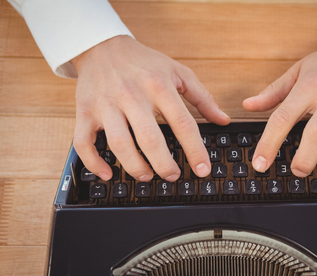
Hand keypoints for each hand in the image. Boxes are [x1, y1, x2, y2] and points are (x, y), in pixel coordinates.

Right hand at [72, 35, 229, 181]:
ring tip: (147, 175)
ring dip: (135, 167)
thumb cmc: (144, 62)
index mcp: (159, 86)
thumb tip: (222, 120)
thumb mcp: (178, 72)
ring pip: (119, 144)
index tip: (203, 170)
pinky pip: (84, 143)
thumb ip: (202, 97)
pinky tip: (108, 173)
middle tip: (173, 176)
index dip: (195, 150)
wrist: (102, 46)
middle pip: (150, 139)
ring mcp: (106, 105)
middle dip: (164, 165)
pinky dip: (94, 163)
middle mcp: (132, 96)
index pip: (183, 124)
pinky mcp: (85, 112)